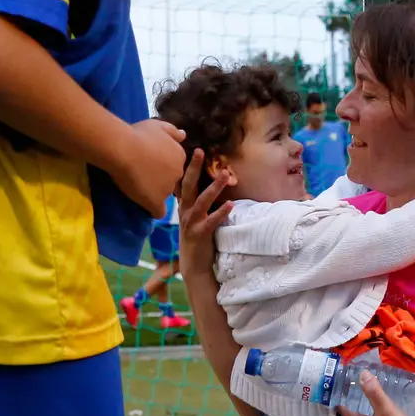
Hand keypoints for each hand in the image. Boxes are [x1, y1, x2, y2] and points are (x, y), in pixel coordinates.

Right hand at [103, 119, 186, 215]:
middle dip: (161, 179)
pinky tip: (144, 205)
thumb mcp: (158, 126)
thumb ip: (173, 131)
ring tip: (137, 185)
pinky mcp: (155, 201)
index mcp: (179, 156)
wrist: (123, 149)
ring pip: (164, 194)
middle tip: (143, 174)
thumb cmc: (139, 134)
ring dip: (154, 192)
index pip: (175, 165)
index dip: (163, 165)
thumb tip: (184, 135)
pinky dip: (152, 209)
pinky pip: (159, 211)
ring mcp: (167, 189)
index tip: (150, 163)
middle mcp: (178, 173)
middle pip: (172, 180)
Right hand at [176, 149, 233, 275]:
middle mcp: (184, 212)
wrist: (193, 266)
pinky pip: (210, 221)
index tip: (191, 149)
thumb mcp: (195, 218)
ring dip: (214, 187)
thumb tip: (210, 186)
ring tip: (225, 174)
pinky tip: (231, 204)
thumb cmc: (197, 239)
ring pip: (201, 201)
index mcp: (184, 207)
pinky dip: (220, 212)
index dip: (186, 166)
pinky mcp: (199, 235)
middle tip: (199, 151)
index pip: (183, 183)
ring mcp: (191, 223)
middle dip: (193, 168)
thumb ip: (200, 203)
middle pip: (188, 186)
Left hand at [339, 371, 414, 415]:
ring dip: (367, 411)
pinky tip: (385, 414)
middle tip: (355, 389)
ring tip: (370, 398)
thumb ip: (374, 392)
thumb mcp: (386, 410)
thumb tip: (362, 374)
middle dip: (354, 403)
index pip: (345, 411)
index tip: (338, 388)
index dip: (341, 399)